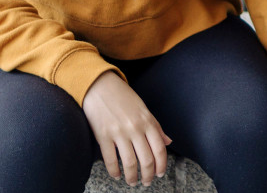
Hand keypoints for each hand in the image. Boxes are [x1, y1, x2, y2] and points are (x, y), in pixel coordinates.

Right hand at [82, 72, 171, 186]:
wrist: (99, 85)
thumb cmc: (122, 96)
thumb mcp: (143, 109)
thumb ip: (156, 126)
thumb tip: (168, 142)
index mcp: (147, 121)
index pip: (160, 149)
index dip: (161, 165)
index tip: (159, 174)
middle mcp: (135, 128)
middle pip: (146, 159)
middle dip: (148, 175)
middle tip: (146, 182)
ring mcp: (119, 132)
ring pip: (130, 163)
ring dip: (132, 177)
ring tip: (132, 182)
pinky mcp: (103, 135)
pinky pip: (110, 159)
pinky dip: (114, 171)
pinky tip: (116, 175)